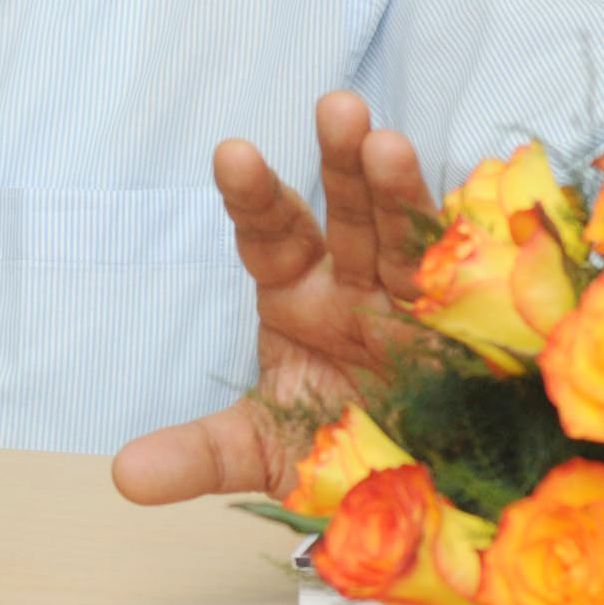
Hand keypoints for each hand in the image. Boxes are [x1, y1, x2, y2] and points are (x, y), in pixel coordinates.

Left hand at [110, 91, 435, 504]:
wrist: (419, 497)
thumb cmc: (335, 450)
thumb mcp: (265, 452)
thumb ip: (200, 454)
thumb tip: (124, 477)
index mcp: (300, 294)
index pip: (269, 232)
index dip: (252, 195)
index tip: (232, 153)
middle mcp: (360, 284)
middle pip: (349, 214)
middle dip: (343, 164)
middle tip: (336, 107)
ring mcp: (421, 302)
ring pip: (409, 236)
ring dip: (400, 191)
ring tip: (387, 143)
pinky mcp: (476, 330)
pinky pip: (474, 283)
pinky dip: (475, 253)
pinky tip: (479, 215)